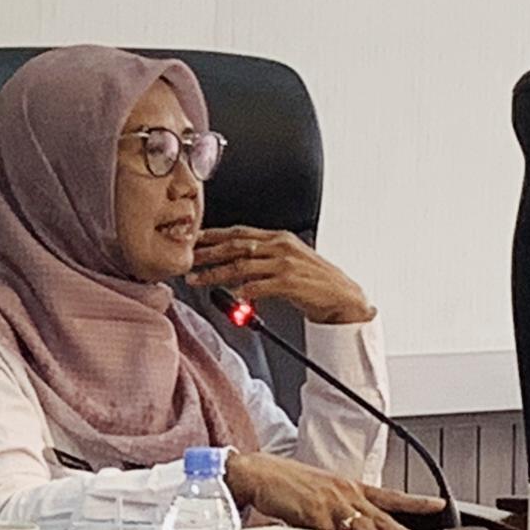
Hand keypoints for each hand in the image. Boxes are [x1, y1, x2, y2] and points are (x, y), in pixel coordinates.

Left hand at [186, 226, 374, 323]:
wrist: (343, 297)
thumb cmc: (315, 282)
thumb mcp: (288, 261)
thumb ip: (262, 260)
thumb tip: (235, 266)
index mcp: (278, 238)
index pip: (239, 232)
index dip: (213, 235)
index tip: (193, 239)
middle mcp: (280, 246)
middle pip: (236, 246)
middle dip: (207, 252)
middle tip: (187, 259)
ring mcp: (285, 263)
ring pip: (242, 265)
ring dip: (216, 273)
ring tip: (198, 279)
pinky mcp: (291, 282)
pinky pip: (260, 285)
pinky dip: (243, 290)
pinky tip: (231, 294)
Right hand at [223, 452, 444, 529]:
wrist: (254, 473)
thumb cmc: (279, 483)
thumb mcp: (314, 494)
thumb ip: (331, 513)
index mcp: (346, 486)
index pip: (388, 495)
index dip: (414, 502)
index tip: (437, 504)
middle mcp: (344, 493)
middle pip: (383, 517)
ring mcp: (331, 503)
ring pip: (367, 528)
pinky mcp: (314, 514)